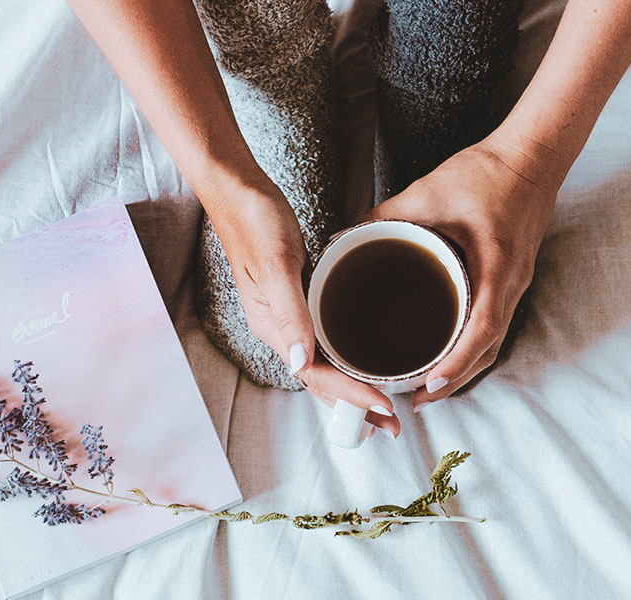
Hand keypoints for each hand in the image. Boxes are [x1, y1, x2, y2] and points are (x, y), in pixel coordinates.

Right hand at [204, 180, 401, 435]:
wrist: (238, 191)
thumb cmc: (255, 221)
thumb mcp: (277, 264)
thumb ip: (289, 313)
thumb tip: (302, 362)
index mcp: (272, 327)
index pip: (316, 376)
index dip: (351, 396)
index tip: (383, 409)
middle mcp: (280, 329)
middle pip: (321, 381)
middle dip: (355, 406)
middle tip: (391, 425)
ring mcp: (288, 316)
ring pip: (324, 366)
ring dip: (352, 388)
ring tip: (382, 405)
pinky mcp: (298, 299)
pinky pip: (324, 341)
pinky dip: (345, 359)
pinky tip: (364, 359)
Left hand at [364, 139, 558, 410]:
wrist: (532, 156)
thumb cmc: (485, 172)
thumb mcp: (427, 192)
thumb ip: (384, 216)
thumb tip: (343, 238)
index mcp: (496, 265)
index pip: (483, 328)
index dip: (457, 363)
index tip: (431, 386)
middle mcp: (512, 282)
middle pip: (488, 348)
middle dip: (455, 380)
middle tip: (417, 400)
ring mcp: (517, 283)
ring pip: (493, 341)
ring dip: (464, 368)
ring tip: (428, 388)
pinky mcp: (512, 279)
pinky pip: (494, 323)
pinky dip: (472, 346)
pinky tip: (449, 352)